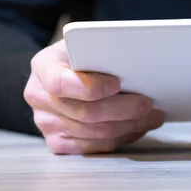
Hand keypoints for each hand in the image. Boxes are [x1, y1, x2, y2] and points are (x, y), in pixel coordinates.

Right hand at [24, 40, 164, 154]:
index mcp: (44, 66)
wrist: (67, 71)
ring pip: (93, 133)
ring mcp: (45, 122)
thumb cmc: (83, 55)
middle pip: (85, 113)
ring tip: (152, 116)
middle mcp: (39, 96)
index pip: (60, 83)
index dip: (91, 87)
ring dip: (129, 126)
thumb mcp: (87, 43)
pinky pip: (93, 147)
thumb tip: (136, 62)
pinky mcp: (57, 142)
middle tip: (148, 104)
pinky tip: (136, 127)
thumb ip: (103, 51)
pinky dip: (120, 138)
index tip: (116, 84)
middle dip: (124, 110)